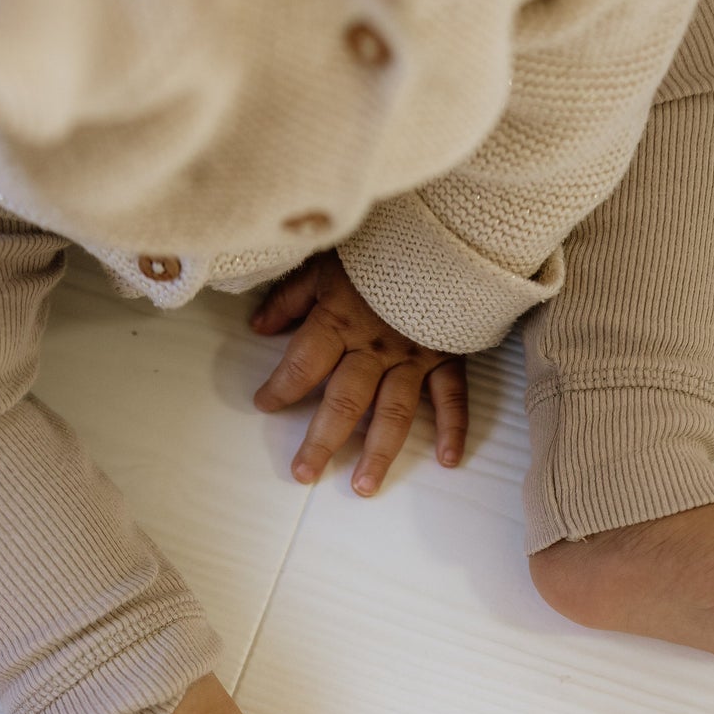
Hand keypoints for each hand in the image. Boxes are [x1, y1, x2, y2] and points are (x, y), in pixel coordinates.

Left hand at [251, 250, 467, 495]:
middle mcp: (375, 347)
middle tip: (304, 474)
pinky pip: (452, 396)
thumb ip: (292, 296)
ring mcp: (414, 356)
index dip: (281, 387)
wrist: (444, 226)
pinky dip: (453, 427)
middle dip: (322, 440)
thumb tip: (260, 326)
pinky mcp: (447, 355)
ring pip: (394, 411)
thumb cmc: (380, 244)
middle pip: (345, 401)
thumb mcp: (326, 260)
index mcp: (341, 321)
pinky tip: (448, 460)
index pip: (303, 364)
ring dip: (379, 451)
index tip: (264, 404)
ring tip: (364, 487)